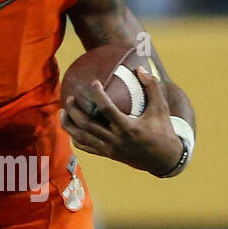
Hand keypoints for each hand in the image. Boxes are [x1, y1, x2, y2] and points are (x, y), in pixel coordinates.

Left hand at [60, 67, 183, 175]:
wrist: (164, 160)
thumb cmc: (163, 130)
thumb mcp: (161, 108)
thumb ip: (152, 87)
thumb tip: (140, 68)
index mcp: (128, 127)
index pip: (107, 110)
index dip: (97, 95)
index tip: (93, 82)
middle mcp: (116, 140)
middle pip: (88, 125)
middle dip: (75, 111)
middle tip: (70, 97)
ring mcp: (110, 149)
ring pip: (83, 138)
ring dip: (70, 125)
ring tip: (63, 111)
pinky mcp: (108, 155)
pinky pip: (87, 148)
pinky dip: (76, 138)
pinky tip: (71, 128)